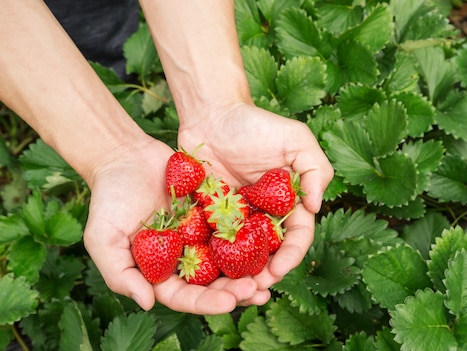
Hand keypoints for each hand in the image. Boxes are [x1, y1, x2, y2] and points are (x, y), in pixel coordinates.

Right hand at [82, 137, 269, 313]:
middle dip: (237, 291)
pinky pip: (235, 228)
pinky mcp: (213, 215)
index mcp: (160, 273)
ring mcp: (200, 237)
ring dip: (250, 270)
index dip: (208, 303)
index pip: (186, 297)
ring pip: (229, 260)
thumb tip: (147, 303)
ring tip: (272, 274)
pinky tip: (271, 241)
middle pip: (213, 284)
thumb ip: (120, 274)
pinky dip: (251, 237)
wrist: (125, 156)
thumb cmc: (109, 199)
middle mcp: (184, 259)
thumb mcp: (103, 239)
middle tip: (260, 291)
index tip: (231, 301)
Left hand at [177, 102, 333, 296]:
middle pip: (270, 253)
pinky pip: (211, 243)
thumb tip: (317, 208)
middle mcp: (264, 216)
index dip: (292, 255)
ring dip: (240, 275)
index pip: (297, 236)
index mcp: (288, 203)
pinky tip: (205, 276)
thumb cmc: (256, 123)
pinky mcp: (209, 218)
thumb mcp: (297, 139)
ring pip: (242, 255)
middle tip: (255, 288)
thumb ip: (316, 170)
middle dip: (266, 274)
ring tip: (232, 291)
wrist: (212, 114)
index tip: (281, 269)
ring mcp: (236, 219)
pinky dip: (211, 261)